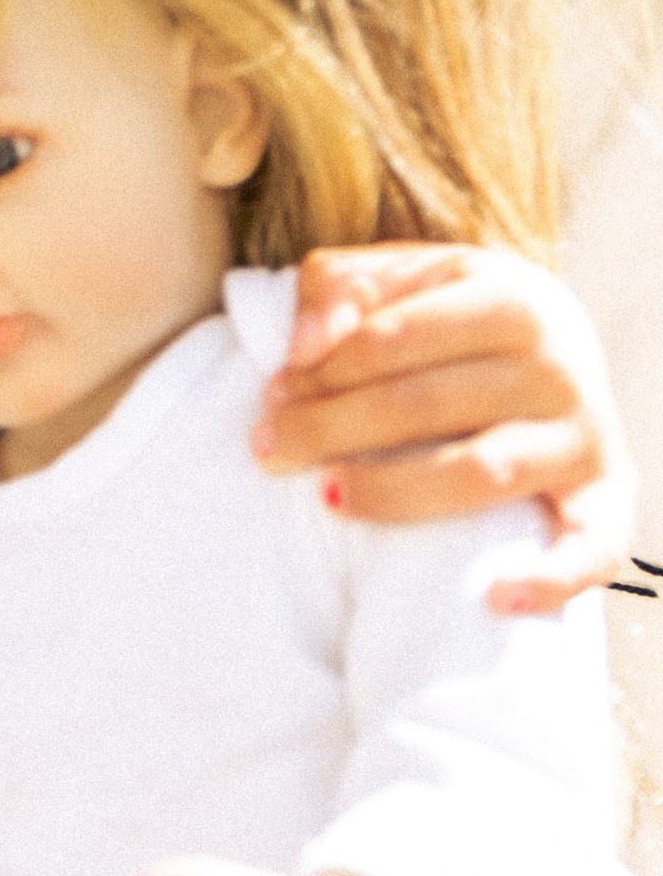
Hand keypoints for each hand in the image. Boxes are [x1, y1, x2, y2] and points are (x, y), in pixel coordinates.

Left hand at [253, 243, 633, 611]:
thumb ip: (341, 286)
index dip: (320, 369)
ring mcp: (584, 439)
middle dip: (330, 428)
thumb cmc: (455, 317)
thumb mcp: (405, 278)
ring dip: (392, 493)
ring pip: (480, 473)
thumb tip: (305, 345)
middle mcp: (559, 367)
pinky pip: (592, 552)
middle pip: (425, 406)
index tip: (269, 393)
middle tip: (267, 447)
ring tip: (325, 495)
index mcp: (512, 298)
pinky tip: (493, 597)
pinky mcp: (609, 503)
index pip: (395, 337)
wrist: (560, 354)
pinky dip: (550, 580)